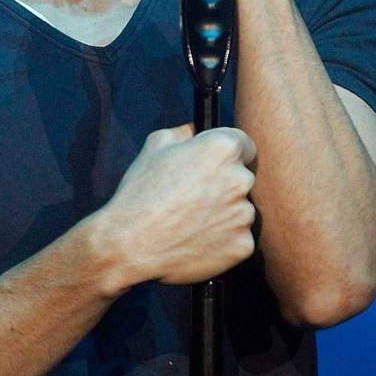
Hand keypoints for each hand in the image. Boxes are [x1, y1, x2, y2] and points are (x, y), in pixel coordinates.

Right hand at [96, 124, 257, 287]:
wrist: (130, 244)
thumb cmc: (140, 192)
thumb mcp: (156, 144)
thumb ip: (185, 132)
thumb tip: (196, 130)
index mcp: (223, 148)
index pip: (244, 144)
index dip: (228, 153)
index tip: (214, 165)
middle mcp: (241, 179)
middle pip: (242, 178)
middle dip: (224, 184)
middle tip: (194, 197)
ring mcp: (244, 215)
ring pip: (240, 210)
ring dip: (224, 214)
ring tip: (190, 222)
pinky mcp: (243, 246)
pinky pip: (239, 239)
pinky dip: (223, 240)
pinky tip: (196, 241)